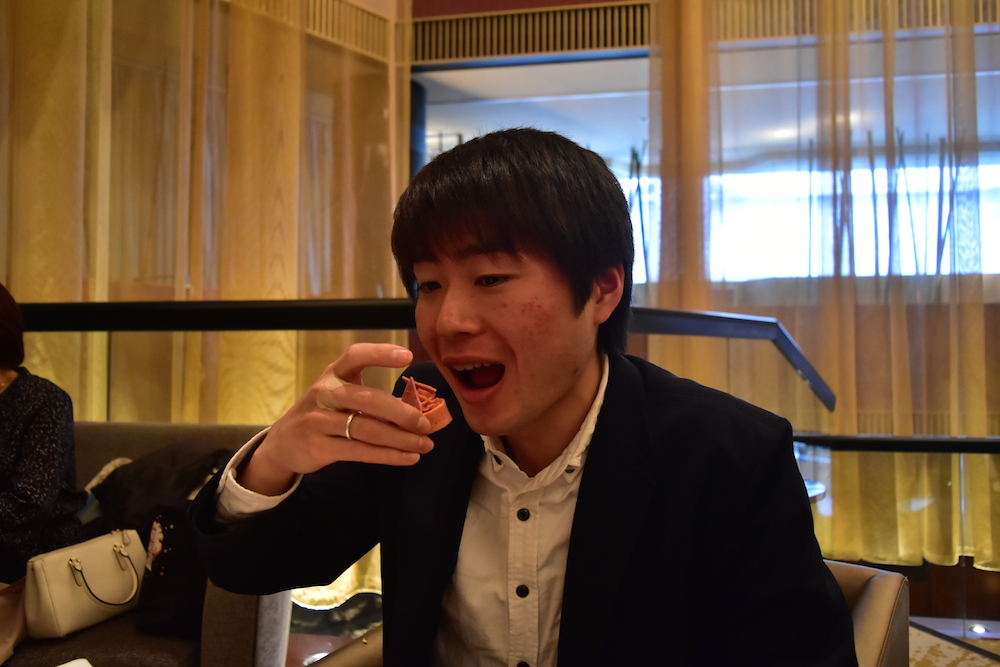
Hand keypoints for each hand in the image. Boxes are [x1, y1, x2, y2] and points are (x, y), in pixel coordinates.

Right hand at [239, 343, 433, 494]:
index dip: (380, 354)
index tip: (407, 356)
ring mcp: (318, 420)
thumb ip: (370, 399)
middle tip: (426, 424)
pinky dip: (387, 455)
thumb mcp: (339, 397)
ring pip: (366, 429)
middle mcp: (324, 393)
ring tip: (425, 445)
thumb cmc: (323, 414)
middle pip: (367, 399)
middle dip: (401, 412)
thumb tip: (417, 410)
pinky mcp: (318, 447)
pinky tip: (408, 457)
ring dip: (400, 439)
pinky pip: (359, 451)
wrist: (282, 444)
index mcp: (333, 374)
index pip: (355, 356)